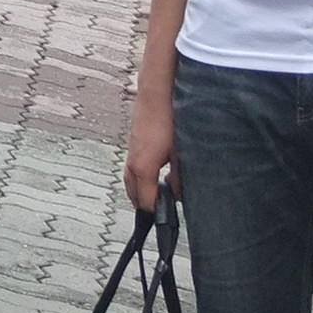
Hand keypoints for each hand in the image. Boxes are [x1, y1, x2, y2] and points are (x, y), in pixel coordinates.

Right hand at [123, 80, 174, 211]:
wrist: (156, 94)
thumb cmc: (169, 120)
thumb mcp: (181, 152)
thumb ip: (180, 177)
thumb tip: (178, 194)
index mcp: (144, 169)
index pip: (146, 202)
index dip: (157, 213)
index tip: (167, 219)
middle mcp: (133, 164)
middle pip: (134, 195)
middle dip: (146, 206)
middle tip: (161, 213)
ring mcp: (131, 154)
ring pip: (130, 183)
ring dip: (140, 193)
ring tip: (155, 198)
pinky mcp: (133, 145)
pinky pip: (131, 171)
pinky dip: (138, 180)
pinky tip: (153, 177)